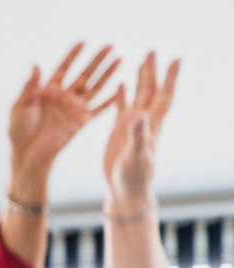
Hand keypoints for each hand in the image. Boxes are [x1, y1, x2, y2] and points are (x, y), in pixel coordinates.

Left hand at [9, 43, 119, 175]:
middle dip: (97, 60)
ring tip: (120, 59)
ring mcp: (74, 108)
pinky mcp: (81, 121)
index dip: (73, 56)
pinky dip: (110, 100)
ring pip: (95, 87)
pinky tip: (121, 89)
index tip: (83, 42)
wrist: (26, 152)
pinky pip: (99, 109)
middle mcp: (64, 96)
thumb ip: (29, 86)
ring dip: (108, 74)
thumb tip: (35, 64)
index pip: (64, 68)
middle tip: (110, 45)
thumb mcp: (20, 105)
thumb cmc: (18, 130)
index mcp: (48, 90)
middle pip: (84, 74)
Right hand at [103, 53, 179, 207]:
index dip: (170, 78)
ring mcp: (131, 125)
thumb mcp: (135, 156)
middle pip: (151, 90)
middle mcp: (143, 121)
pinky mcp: (119, 131)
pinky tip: (121, 84)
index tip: (176, 59)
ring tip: (141, 60)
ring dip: (140, 78)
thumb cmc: (134, 176)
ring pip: (138, 96)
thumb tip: (140, 116)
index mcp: (151, 125)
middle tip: (152, 50)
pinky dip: (122, 95)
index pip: (163, 96)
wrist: (126, 189)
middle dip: (153, 71)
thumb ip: (137, 136)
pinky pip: (121, 108)